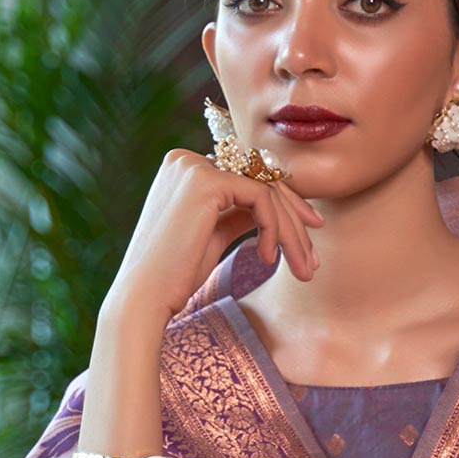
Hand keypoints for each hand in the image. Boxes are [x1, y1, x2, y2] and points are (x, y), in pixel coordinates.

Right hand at [103, 148, 324, 329]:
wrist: (145, 298)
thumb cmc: (174, 277)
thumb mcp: (212, 236)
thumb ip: (237, 214)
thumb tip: (272, 209)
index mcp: (184, 169)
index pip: (246, 178)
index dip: (282, 206)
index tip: (306, 239)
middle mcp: (187, 159)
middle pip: (260, 180)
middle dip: (294, 219)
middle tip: (313, 258)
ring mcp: (194, 167)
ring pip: (266, 189)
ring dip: (292, 231)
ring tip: (304, 268)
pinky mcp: (206, 182)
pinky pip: (261, 197)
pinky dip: (275, 228)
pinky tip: (268, 257)